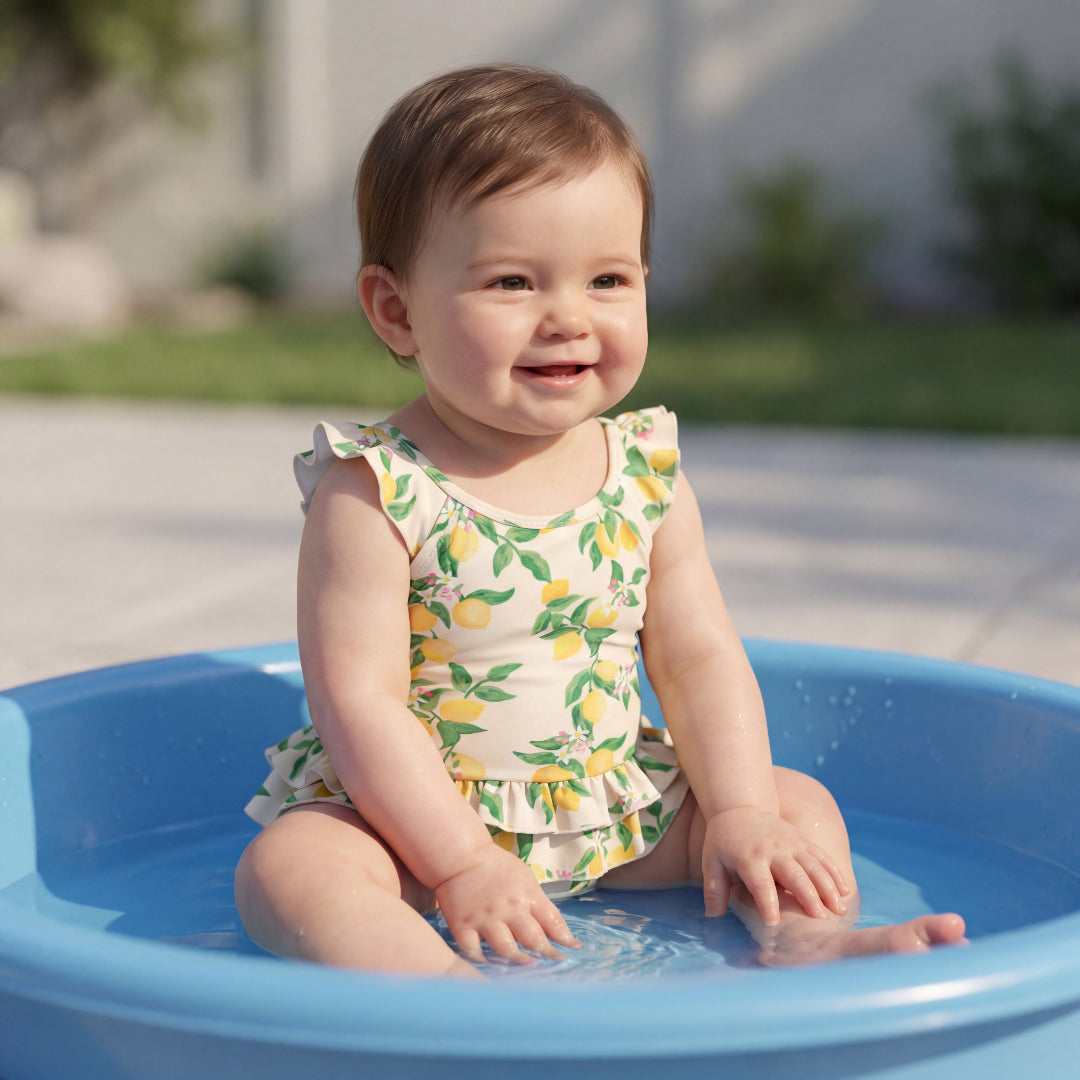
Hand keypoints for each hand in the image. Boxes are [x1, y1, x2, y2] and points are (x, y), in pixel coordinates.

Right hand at [434, 843, 581, 964]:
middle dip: (548, 955)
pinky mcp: (463, 927)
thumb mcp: (525, 878)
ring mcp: (485, 919)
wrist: (461, 857)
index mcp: (527, 894)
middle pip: (533, 940)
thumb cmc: (497, 867)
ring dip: (520, 962)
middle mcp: (508, 909)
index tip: (574, 949)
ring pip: (506, 949)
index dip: (566, 938)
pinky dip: (484, 963)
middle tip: (556, 964)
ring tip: (529, 969)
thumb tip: (554, 930)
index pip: (552, 921)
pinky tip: (493, 968)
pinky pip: (474, 952)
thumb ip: (537, 903)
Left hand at [701, 807, 848, 925]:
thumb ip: (714, 890)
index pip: (760, 883)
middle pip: (794, 875)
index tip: (773, 923)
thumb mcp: (712, 863)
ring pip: (814, 865)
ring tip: (840, 909)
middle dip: (807, 896)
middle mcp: (773, 850)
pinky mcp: (802, 840)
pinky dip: (834, 872)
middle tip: (820, 919)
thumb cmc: (724, 842)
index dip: (767, 902)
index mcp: (749, 858)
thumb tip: (713, 917)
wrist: (740, 807)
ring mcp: (791, 843)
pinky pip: (821, 856)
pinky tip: (845, 890)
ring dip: (828, 887)